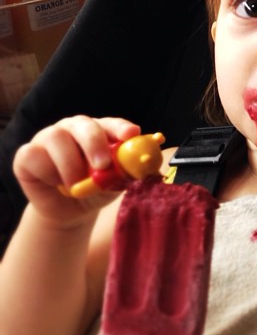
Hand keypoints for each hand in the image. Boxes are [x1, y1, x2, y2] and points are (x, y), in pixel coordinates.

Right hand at [13, 116, 140, 226]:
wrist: (70, 211)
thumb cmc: (97, 190)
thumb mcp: (115, 184)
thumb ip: (128, 174)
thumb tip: (150, 170)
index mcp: (100, 131)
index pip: (112, 124)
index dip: (121, 128)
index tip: (132, 135)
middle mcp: (75, 129)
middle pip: (84, 125)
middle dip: (95, 143)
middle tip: (103, 165)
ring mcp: (48, 138)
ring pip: (57, 137)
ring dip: (70, 165)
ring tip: (76, 187)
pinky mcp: (28, 154)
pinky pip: (34, 155)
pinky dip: (47, 172)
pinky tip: (55, 183)